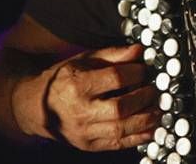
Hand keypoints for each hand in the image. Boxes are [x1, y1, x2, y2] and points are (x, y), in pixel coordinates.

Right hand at [12, 44, 159, 150]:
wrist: (37, 105)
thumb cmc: (63, 78)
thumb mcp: (84, 59)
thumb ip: (113, 54)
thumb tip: (138, 50)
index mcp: (77, 84)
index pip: (115, 78)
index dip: (135, 73)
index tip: (144, 69)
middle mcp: (80, 111)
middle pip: (121, 108)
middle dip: (144, 98)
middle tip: (154, 89)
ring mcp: (84, 132)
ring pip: (122, 129)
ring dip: (146, 119)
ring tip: (158, 108)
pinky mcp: (89, 145)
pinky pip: (118, 144)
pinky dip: (138, 137)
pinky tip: (151, 128)